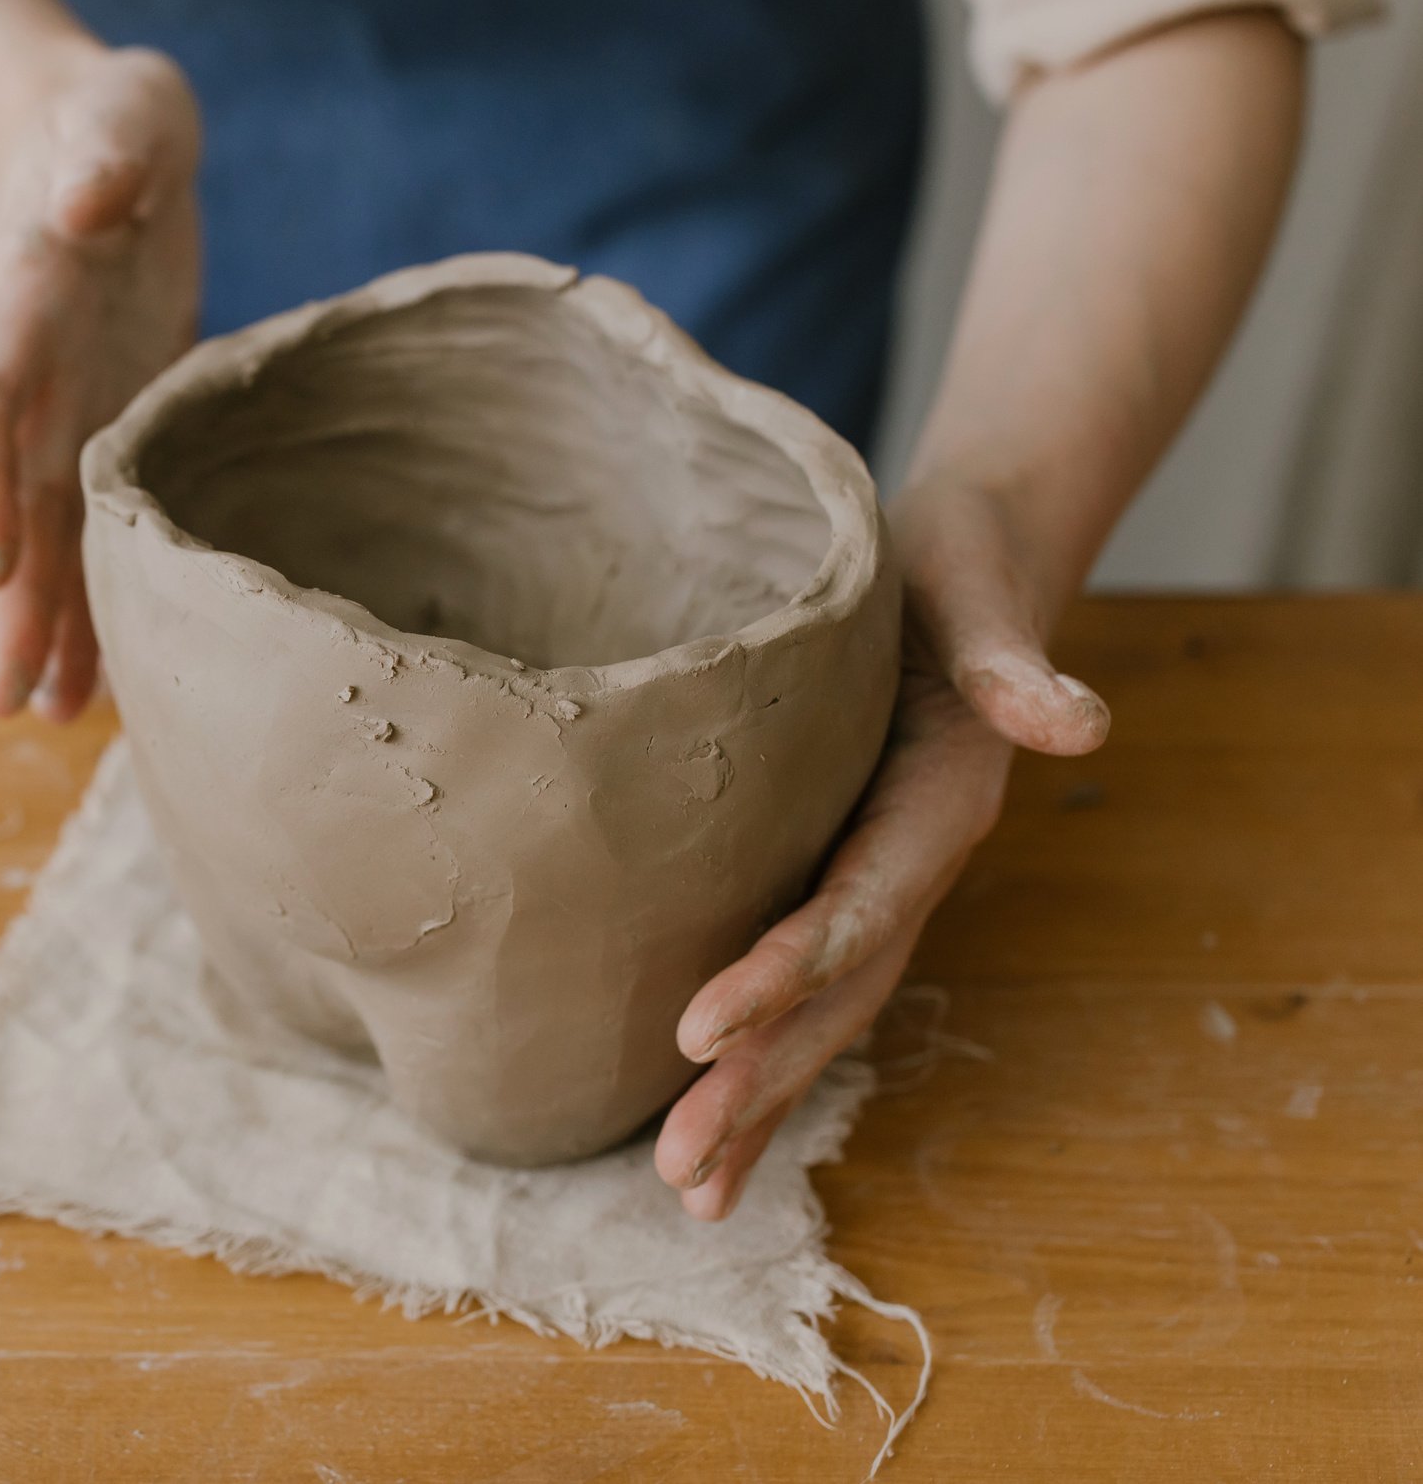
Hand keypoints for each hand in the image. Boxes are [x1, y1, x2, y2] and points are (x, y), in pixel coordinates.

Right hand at [0, 46, 201, 722]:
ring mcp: (63, 412)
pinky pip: (98, 528)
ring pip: (47, 536)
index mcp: (18, 301)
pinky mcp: (108, 432)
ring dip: (46, 626)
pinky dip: (99, 597)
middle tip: (3, 702)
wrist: (106, 148)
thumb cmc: (116, 124)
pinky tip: (108, 674)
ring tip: (49, 717)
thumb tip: (87, 202)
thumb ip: (109, 150)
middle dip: (7, 603)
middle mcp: (27, 377)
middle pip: (5, 500)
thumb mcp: (123, 111)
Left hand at [655, 473, 1112, 1219]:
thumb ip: (1010, 654)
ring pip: (824, 1018)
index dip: (787, 969)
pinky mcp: (841, 886)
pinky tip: (704, 1134)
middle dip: (761, 1082)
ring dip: (760, 1104)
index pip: (858, 904)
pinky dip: (761, 1064)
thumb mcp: (972, 585)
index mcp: (937, 803)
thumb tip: (1075, 718)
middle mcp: (911, 865)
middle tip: (681, 1164)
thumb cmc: (950, 566)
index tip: (700, 1027)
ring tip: (690, 1190)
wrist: (964, 569)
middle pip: (838, 996)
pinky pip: (806, 991)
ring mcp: (878, 887)